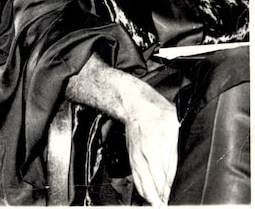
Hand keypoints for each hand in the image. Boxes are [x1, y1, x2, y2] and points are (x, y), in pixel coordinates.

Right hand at [66, 55, 179, 207]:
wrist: (135, 105)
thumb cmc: (157, 116)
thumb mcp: (172, 134)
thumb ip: (172, 160)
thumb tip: (171, 181)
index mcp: (152, 155)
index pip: (160, 186)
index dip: (167, 197)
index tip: (171, 203)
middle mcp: (140, 160)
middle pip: (148, 190)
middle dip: (158, 201)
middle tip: (166, 206)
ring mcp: (134, 160)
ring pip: (141, 186)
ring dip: (150, 197)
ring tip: (160, 203)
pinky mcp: (131, 158)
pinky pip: (136, 178)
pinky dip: (143, 189)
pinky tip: (150, 193)